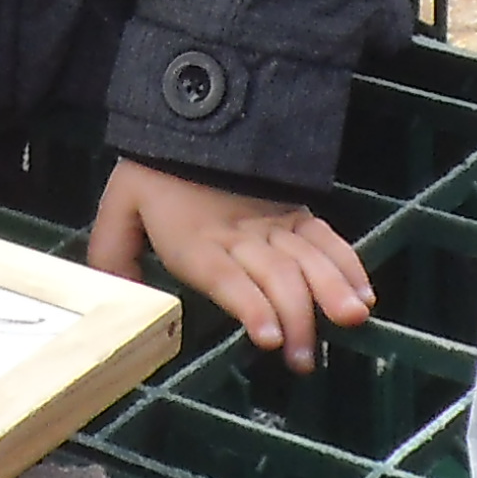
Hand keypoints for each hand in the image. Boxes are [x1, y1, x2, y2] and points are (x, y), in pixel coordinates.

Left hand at [84, 158, 372, 373]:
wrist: (188, 117)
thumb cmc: (154, 175)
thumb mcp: (119, 210)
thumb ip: (113, 257)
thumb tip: (119, 298)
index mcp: (199, 242)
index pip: (229, 278)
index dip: (252, 307)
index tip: (271, 338)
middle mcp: (241, 236)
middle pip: (276, 276)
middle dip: (297, 318)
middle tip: (304, 360)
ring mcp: (274, 223)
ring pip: (309, 259)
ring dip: (332, 292)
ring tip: (350, 322)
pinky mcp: (295, 213)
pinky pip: (327, 239)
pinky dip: (348, 265)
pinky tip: (363, 294)